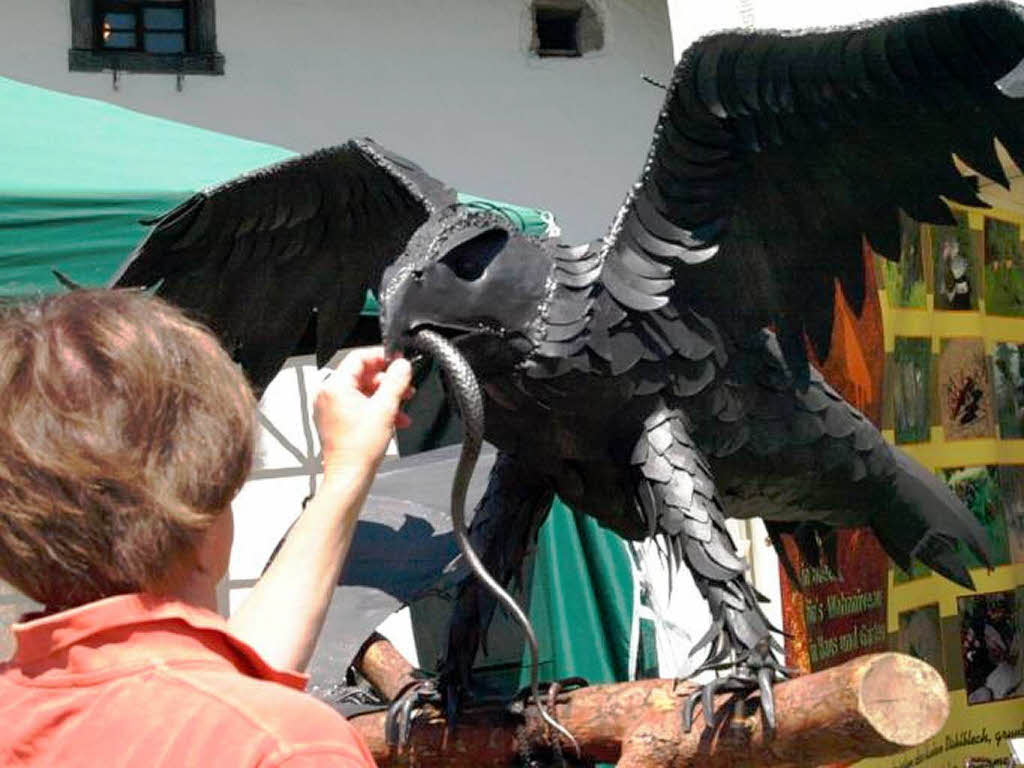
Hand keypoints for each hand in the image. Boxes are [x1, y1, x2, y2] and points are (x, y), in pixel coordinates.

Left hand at [314, 347, 412, 477]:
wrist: (350, 477)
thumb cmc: (359, 449)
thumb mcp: (385, 408)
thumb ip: (396, 381)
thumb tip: (402, 365)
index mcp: (334, 387)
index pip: (359, 357)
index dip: (382, 357)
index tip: (398, 362)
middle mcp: (328, 395)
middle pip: (362, 375)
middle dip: (387, 381)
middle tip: (405, 387)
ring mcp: (330, 409)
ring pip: (362, 391)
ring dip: (385, 397)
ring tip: (402, 406)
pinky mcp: (335, 421)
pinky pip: (358, 405)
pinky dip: (376, 408)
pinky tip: (393, 419)